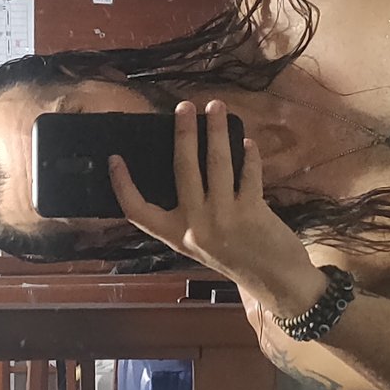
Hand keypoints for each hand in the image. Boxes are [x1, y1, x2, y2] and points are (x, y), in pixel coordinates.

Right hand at [107, 100, 326, 316]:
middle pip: (182, 169)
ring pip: (216, 163)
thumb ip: (191, 211)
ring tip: (216, 107)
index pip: (138, 211)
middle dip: (183, 133)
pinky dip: (248, 154)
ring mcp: (222, 218)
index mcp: (175, 235)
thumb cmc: (236, 256)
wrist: (275, 282)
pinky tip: (246, 142)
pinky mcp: (251, 212)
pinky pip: (247, 173)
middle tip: (183, 107)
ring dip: (216, 130)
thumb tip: (189, 160)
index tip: (114, 159)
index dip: (123, 185)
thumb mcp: (201, 241)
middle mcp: (194, 226)